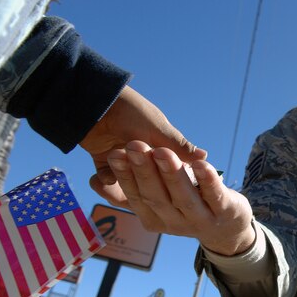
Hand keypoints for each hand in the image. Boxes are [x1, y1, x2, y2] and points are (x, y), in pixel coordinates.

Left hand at [80, 86, 206, 200]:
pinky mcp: (106, 163)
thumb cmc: (129, 112)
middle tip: (141, 188)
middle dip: (146, 185)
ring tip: (120, 180)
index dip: (174, 182)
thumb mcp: (157, 129)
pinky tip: (105, 176)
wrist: (90, 103)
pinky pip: (109, 180)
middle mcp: (145, 156)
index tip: (173, 193)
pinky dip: (107, 181)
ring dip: (126, 183)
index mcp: (162, 146)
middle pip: (151, 182)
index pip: (174, 171)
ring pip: (130, 184)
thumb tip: (205, 158)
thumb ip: (178, 146)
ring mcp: (125, 160)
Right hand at [91, 141, 254, 255]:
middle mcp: (174, 223)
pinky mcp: (224, 211)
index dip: (124, 176)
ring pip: (183, 198)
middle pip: (155, 197)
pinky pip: (215, 195)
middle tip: (134, 145)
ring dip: (171, 174)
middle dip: (144, 171)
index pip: (135, 198)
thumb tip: (96, 180)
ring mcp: (200, 220)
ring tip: (162, 152)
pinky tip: (202, 162)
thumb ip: (135, 189)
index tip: (114, 153)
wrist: (227, 229)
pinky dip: (208, 179)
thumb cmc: (186, 205)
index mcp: (154, 219)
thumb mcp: (159, 200)